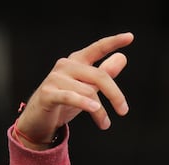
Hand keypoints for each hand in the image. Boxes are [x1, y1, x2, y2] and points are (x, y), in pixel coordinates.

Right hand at [15, 33, 133, 148]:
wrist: (39, 120)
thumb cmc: (65, 102)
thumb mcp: (88, 88)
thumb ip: (104, 74)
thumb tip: (122, 57)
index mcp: (77, 62)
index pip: (97, 48)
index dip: (113, 42)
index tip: (130, 36)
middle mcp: (66, 65)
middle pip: (99, 76)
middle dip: (115, 94)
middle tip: (124, 111)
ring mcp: (55, 78)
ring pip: (88, 91)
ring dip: (100, 111)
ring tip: (105, 124)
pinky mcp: (47, 94)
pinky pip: (70, 97)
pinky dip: (84, 103)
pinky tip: (95, 108)